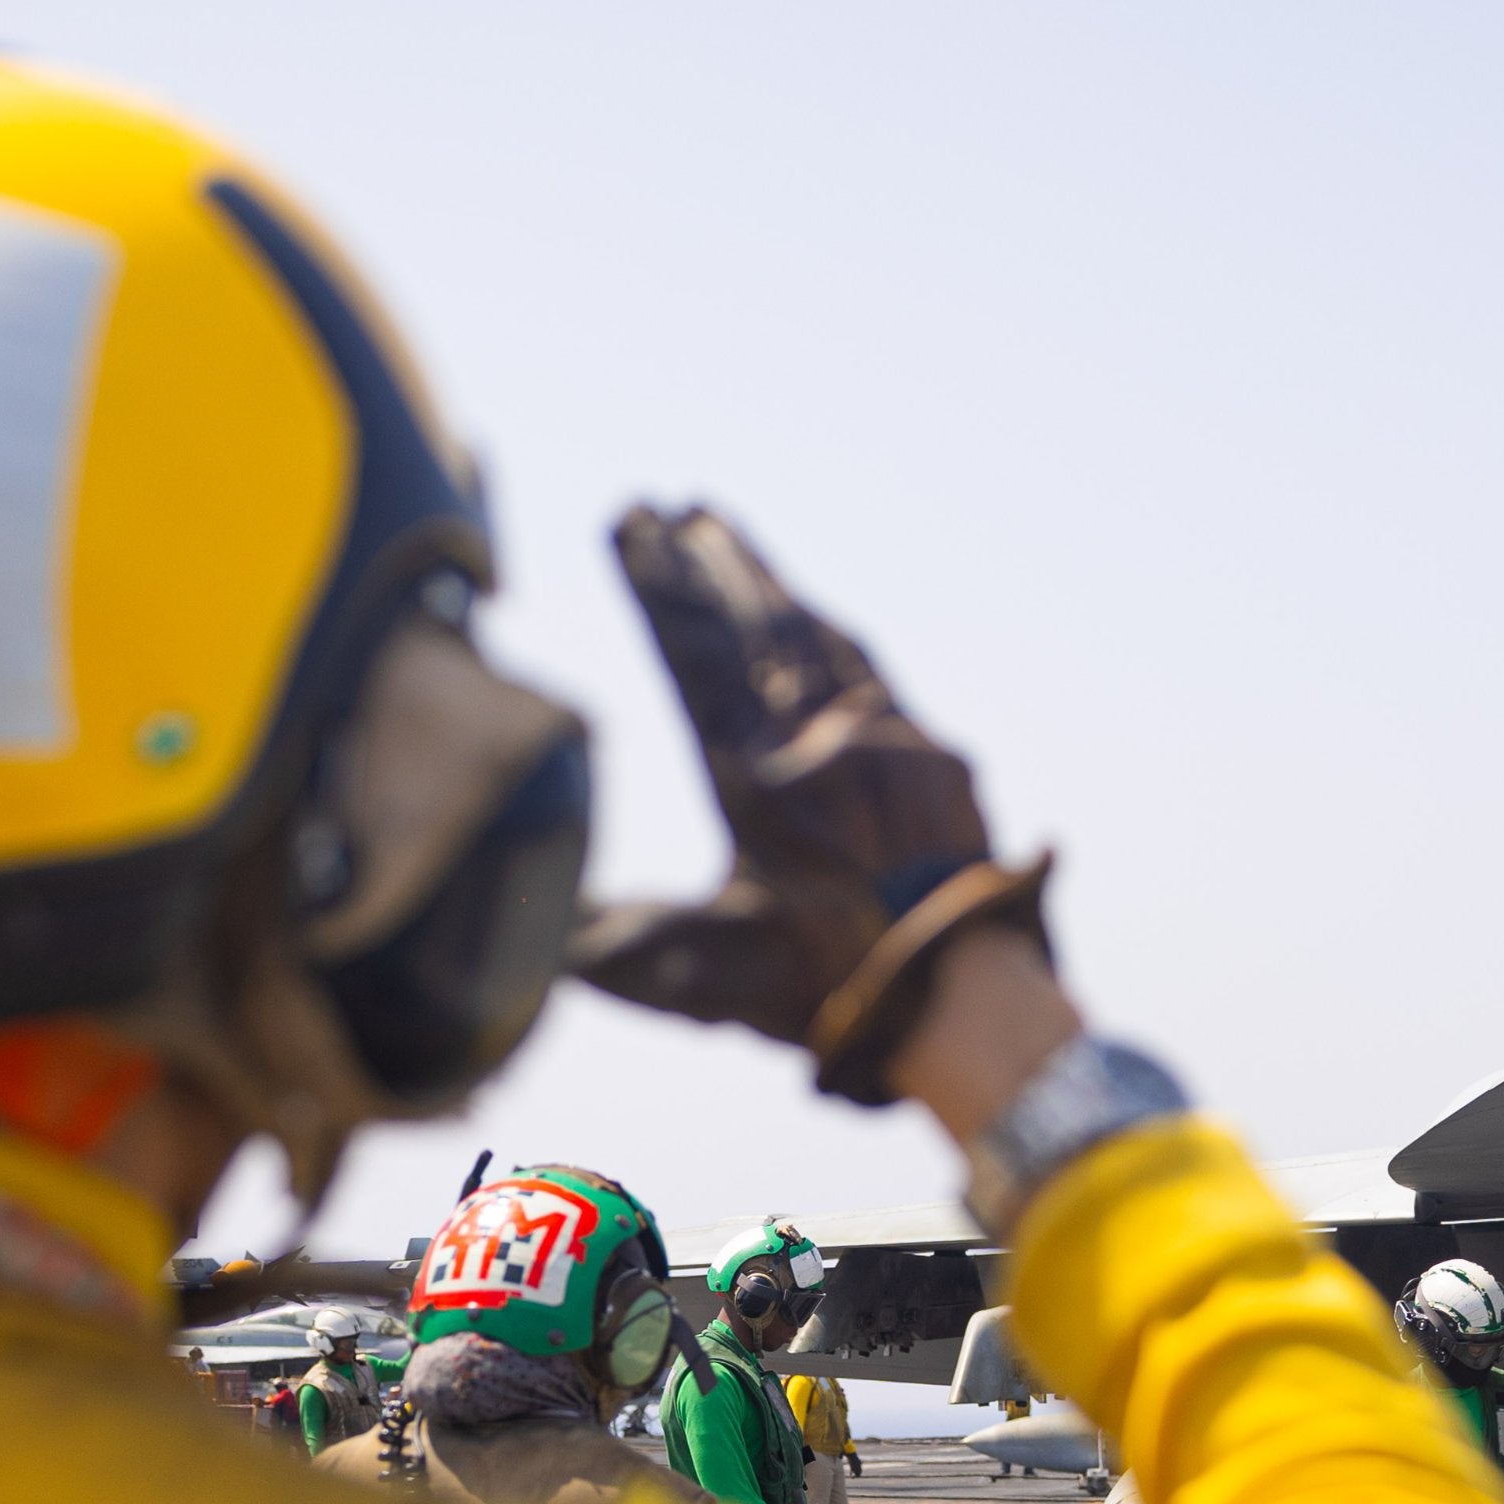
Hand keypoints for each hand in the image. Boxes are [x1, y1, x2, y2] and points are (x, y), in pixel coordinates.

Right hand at [573, 504, 1050, 1105]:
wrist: (961, 997)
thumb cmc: (823, 990)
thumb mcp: (699, 973)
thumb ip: (617, 941)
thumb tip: (542, 929)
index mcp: (755, 779)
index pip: (693, 655)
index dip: (656, 584)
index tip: (628, 521)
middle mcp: (820, 741)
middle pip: (752, 624)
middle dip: (703, 561)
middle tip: (666, 506)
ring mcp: (884, 740)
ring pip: (813, 634)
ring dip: (763, 579)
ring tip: (723, 529)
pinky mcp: (933, 755)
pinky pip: (869, 669)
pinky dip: (827, 630)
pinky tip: (811, 613)